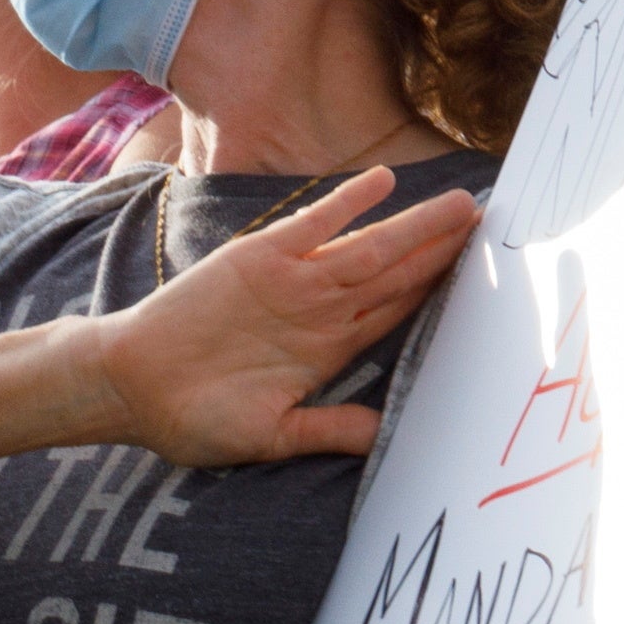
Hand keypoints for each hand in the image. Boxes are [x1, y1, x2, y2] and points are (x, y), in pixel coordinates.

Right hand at [67, 166, 473, 466]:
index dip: (441, 291)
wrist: (131, 386)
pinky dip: (345, 204)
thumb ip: (327, 430)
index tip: (487, 275)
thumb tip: (383, 440)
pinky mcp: (258, 259)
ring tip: (462, 205)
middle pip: (397, 272)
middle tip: (493, 225)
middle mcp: (321, 307)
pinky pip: (311, 225)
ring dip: (415, 226)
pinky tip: (381, 183)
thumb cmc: (197, 417)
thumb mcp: (270, 435)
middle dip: (444, 250)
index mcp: (331, 347)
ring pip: (368, 247)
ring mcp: (294, 280)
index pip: (400, 311)